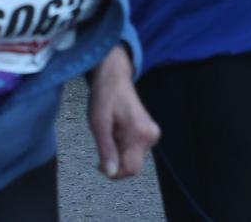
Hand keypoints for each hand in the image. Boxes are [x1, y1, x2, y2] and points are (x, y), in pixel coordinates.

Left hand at [88, 44, 158, 179]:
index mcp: (140, 133)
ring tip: (110, 131)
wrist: (114, 77)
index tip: (99, 162)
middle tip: (104, 139)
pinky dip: (122, 145)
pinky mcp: (149, 133)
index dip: (113, 172)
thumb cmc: (105, 96)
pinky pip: (134, 150)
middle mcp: (151, 136)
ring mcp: (152, 134)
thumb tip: (110, 173)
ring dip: (117, 151)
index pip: (131, 169)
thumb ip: (105, 149)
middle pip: (132, 165)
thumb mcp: (98, 122)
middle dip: (115, 159)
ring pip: (132, 158)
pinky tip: (116, 130)